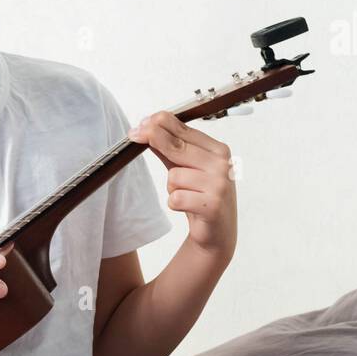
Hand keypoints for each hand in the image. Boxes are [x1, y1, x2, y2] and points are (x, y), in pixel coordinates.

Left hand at [127, 111, 236, 260]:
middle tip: (134, 135)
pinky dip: (175, 204)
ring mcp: (219, 185)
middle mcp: (222, 165)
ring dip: (172, 188)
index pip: (185, 130)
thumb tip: (147, 128)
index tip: (140, 124)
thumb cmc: (201, 195)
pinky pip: (175, 198)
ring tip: (187, 195)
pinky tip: (188, 208)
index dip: (159, 124)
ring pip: (173, 176)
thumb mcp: (186, 168)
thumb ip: (171, 149)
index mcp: (219, 151)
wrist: (218, 231)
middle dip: (154, 139)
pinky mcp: (212, 206)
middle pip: (177, 146)